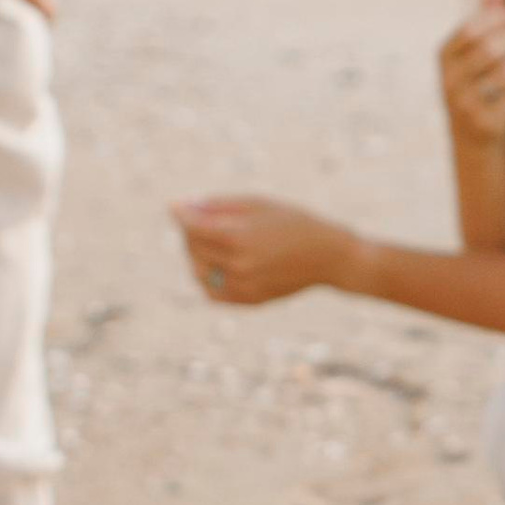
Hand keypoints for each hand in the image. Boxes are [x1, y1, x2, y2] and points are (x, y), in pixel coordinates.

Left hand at [171, 193, 359, 305]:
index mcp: (240, 237)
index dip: (181, 214)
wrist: (328, 257)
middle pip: (193, 248)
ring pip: (199, 271)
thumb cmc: (294, 222)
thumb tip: (185, 208)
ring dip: (197, 255)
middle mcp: (239, 265)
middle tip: (203, 221)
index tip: (175, 206)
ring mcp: (244, 286)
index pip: (193, 227)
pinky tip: (219, 264)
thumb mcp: (258, 203)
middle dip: (191, 231)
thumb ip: (220, 205)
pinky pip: (212, 292)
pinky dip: (208, 278)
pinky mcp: (249, 300)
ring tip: (213, 242)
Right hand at [439, 0, 504, 143]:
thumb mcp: (474, 53)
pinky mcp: (486, 124)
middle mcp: (449, 80)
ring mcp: (466, 104)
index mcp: (443, 57)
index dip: (495, 16)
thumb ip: (485, 18)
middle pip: (489, 48)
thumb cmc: (476, 86)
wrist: (471, 143)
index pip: (470, 28)